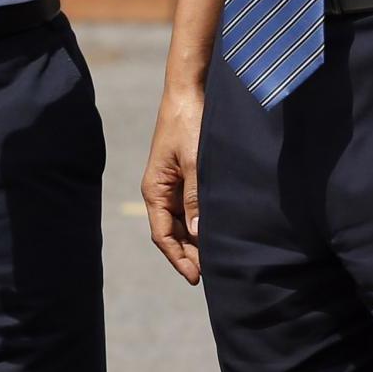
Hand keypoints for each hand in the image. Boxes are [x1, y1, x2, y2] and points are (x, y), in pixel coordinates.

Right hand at [139, 86, 203, 283]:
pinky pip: (189, 209)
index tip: (196, 277)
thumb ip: (196, 198)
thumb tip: (198, 235)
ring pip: (182, 223)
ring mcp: (171, 185)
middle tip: (212, 274)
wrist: (188, 94)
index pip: (163, 235)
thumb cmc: (189, 125)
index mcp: (155, 190)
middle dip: (189, 255)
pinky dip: (200, 224)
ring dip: (196, 241)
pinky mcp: (183, 177)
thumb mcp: (195, 162)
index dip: (179, 258)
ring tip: (216, 259)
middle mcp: (160, 191)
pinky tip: (216, 232)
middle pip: (172, 233)